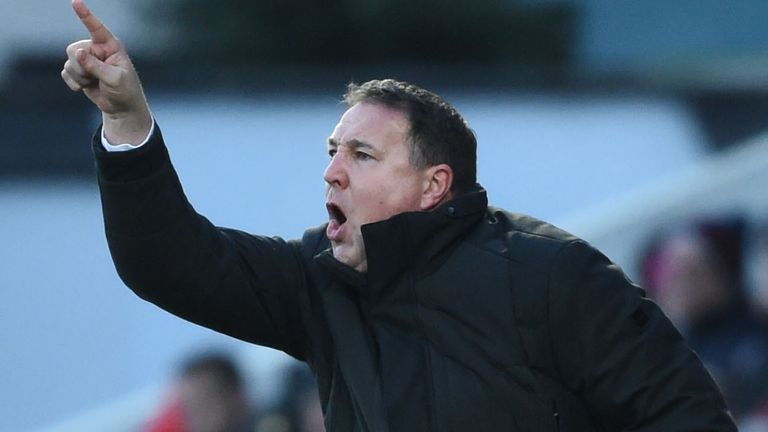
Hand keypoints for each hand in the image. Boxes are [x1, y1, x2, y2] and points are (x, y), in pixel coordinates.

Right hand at [62, 0, 151, 144]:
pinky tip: (86, 87)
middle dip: (80, 66)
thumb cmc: (125, 90)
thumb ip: (96, 66)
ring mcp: (86, 60)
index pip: (97, 28)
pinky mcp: (78, 71)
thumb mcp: (115, 78)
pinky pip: (65, 73)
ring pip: (69, 62)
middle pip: (74, 49)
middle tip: (94, 77)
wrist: (120, 107)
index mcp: (110, 46)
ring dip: (79, 77)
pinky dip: (74, 83)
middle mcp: (96, 49)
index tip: (76, 2)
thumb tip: (78, 53)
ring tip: (94, 82)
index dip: (86, 15)